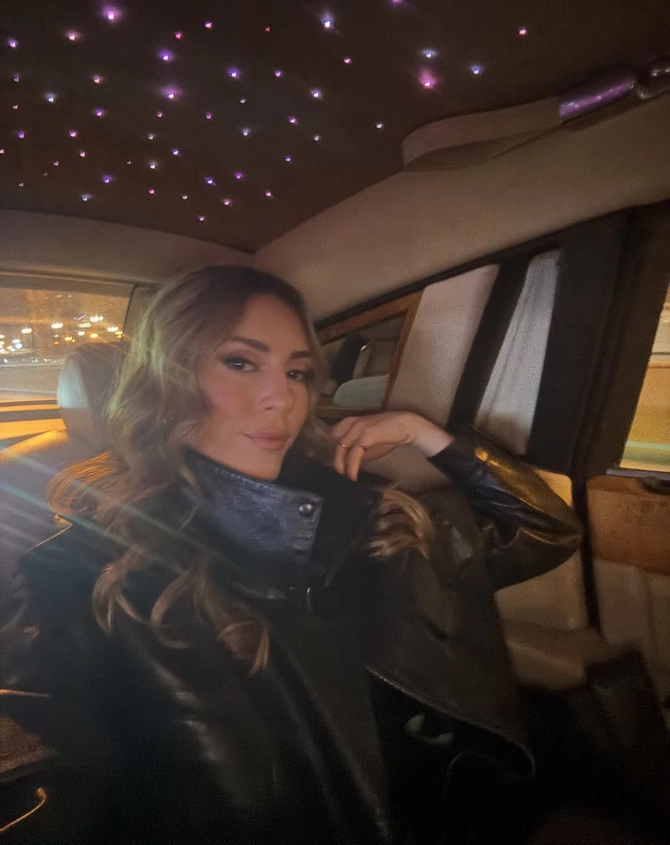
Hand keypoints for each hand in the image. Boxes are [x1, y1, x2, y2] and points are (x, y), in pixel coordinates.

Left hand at [331, 411, 453, 480]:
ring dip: (341, 467)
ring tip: (343, 479)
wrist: (406, 424)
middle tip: (337, 475)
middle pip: (334, 445)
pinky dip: (351, 468)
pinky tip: (352, 477)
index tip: (334, 465)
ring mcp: (357, 428)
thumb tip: (349, 463)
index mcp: (349, 422)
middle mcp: (350, 423)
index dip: (332, 452)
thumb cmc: (388, 433)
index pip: (333, 437)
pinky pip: (353, 455)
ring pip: (341, 450)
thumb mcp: (368, 442)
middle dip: (335, 461)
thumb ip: (357, 449)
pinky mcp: (365, 436)